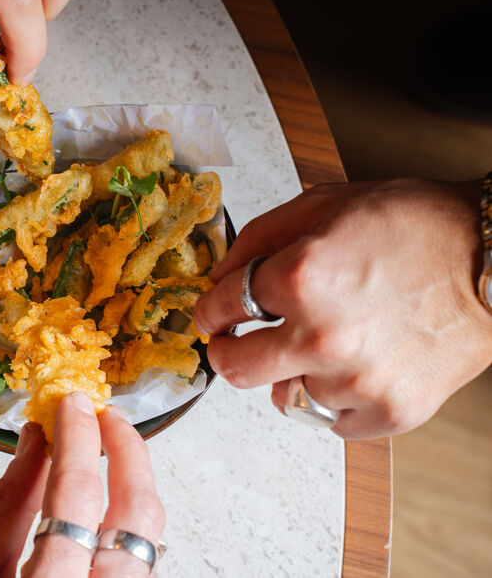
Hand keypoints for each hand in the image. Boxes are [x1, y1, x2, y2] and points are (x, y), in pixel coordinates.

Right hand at [0, 393, 165, 576]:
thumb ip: (4, 510)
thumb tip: (35, 443)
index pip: (74, 495)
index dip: (76, 439)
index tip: (71, 405)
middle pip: (137, 513)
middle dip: (127, 451)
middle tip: (104, 416)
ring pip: (153, 535)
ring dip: (136, 482)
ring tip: (109, 450)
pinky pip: (144, 556)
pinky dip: (130, 517)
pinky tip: (109, 499)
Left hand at [194, 180, 491, 437]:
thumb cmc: (416, 226)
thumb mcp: (324, 204)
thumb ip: (258, 238)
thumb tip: (218, 276)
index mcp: (301, 278)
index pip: (219, 309)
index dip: (209, 310)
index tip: (213, 314)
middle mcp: (323, 336)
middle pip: (236, 369)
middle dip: (226, 352)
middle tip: (235, 342)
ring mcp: (357, 381)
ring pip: (284, 395)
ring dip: (290, 372)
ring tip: (321, 344)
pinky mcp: (390, 412)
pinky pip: (331, 420)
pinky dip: (334, 396)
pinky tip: (354, 365)